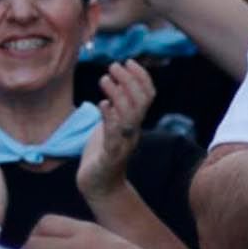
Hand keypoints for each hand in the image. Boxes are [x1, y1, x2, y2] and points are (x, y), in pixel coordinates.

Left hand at [76, 60, 154, 201]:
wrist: (100, 187)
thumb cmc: (102, 155)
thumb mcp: (109, 126)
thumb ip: (113, 108)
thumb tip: (110, 87)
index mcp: (134, 124)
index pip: (148, 95)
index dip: (141, 76)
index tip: (128, 60)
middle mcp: (132, 132)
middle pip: (141, 102)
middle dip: (130, 80)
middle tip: (114, 65)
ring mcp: (123, 144)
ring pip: (130, 116)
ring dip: (118, 94)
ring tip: (104, 79)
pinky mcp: (110, 157)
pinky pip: (114, 136)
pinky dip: (109, 118)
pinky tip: (101, 105)